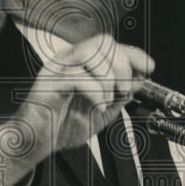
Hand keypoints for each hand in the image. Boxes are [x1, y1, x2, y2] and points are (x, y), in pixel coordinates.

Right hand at [0, 34, 153, 185]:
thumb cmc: (62, 124)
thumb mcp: (102, 110)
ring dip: (108, 78)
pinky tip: (98, 106)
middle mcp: (69, 59)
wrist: (37, 142)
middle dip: (122, 67)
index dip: (133, 53)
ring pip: (91, 53)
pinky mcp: (49, 82)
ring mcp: (58, 68)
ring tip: (108, 99)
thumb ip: (119, 94)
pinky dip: (95, 92)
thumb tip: (140, 80)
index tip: (148, 67)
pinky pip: (77, 75)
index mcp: (81, 63)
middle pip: (103, 42)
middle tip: (123, 91)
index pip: (110, 44)